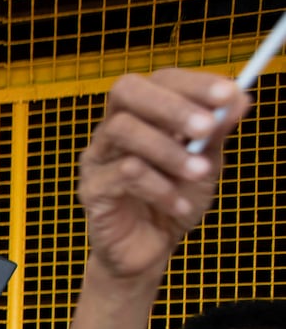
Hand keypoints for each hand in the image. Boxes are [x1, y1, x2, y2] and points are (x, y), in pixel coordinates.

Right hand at [80, 70, 248, 279]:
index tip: (229, 96)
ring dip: (168, 151)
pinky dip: (159, 189)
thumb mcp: (205, 162)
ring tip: (199, 173)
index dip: (194, 83)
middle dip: (171, 106)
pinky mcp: (91, 190)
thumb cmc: (174, 200)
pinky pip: (123, 176)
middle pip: (127, 92)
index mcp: (142, 115)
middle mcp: (113, 130)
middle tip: (205, 128)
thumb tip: (238, 99)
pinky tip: (177, 205)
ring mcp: (97, 159)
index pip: (160, 80)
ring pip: (123, 131)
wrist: (152, 248)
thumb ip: (215, 133)